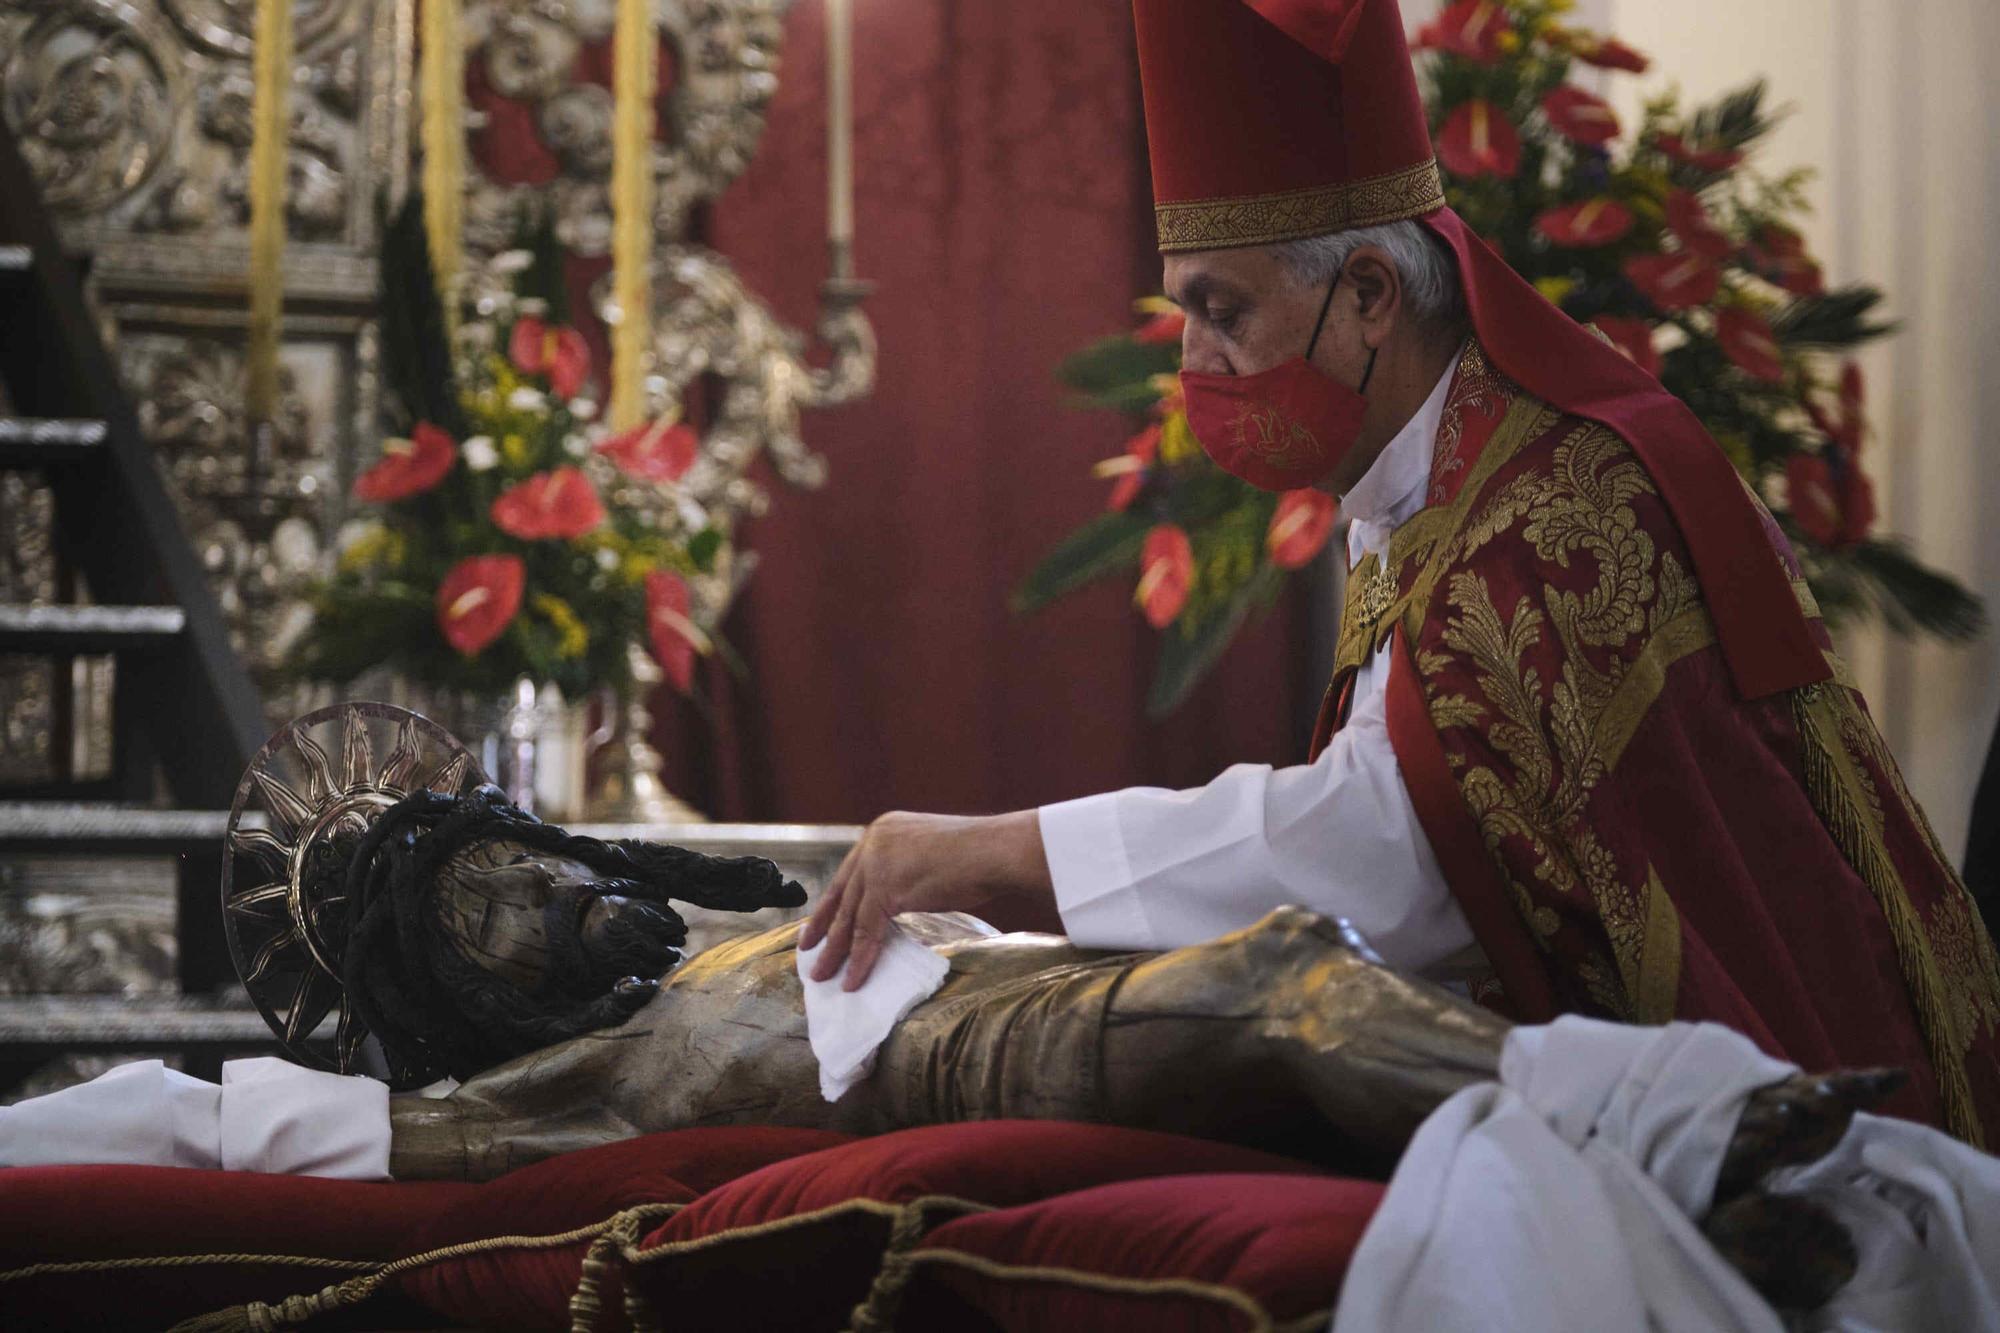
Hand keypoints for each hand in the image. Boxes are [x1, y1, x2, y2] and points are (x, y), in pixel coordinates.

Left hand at [798, 810, 1059, 989]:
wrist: (995, 851)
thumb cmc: (978, 855)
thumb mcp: (930, 856)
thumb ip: (906, 873)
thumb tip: (896, 903)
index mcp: (883, 830)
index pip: (851, 871)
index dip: (835, 900)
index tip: (821, 921)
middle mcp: (874, 842)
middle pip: (842, 893)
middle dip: (823, 926)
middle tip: (807, 949)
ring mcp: (878, 864)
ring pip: (849, 917)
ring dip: (835, 951)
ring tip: (821, 975)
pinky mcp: (886, 888)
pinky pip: (867, 932)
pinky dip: (859, 960)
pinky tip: (852, 980)